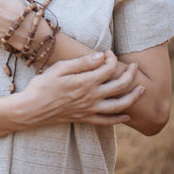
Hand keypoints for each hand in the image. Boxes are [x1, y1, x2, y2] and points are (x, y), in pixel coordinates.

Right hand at [16, 50, 144, 127]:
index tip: (108, 52)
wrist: (31, 109)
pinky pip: (107, 121)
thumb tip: (100, 56)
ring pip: (119, 105)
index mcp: (85, 81)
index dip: (112, 58)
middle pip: (120, 85)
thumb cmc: (42, 86)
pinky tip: (127, 116)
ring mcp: (90, 110)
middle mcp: (91, 97)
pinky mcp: (85, 119)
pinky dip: (119, 119)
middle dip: (130, 74)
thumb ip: (81, 62)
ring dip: (133, 97)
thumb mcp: (59, 68)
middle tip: (134, 66)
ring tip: (142, 89)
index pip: (108, 68)